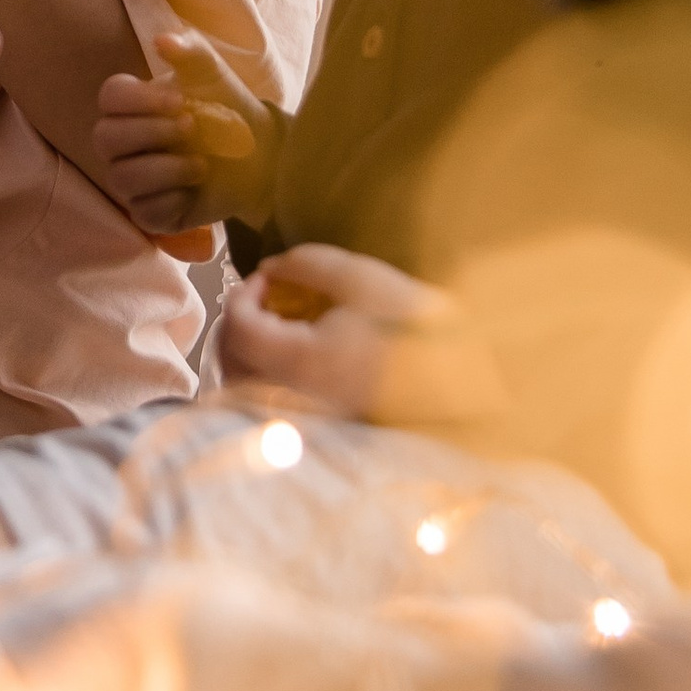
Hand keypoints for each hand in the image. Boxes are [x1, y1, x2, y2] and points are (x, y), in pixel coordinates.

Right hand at [96, 29, 279, 240]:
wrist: (260, 156)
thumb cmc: (227, 110)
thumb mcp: (214, 76)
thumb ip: (191, 53)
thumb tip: (162, 39)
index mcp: (131, 107)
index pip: (109, 98)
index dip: (138, 100)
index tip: (178, 101)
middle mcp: (123, 145)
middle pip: (106, 138)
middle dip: (151, 133)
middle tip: (191, 127)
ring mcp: (133, 181)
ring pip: (123, 178)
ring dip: (166, 168)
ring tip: (202, 164)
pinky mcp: (150, 213)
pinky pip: (144, 210)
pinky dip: (173, 199)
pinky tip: (195, 188)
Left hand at [219, 244, 506, 433]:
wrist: (460, 383)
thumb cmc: (414, 329)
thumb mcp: (363, 280)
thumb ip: (307, 265)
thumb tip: (270, 268)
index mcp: (300, 361)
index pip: (238, 327)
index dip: (243, 293)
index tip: (267, 277)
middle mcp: (292, 397)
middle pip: (229, 362)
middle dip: (236, 322)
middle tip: (263, 296)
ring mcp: (302, 417)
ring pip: (242, 386)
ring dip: (245, 349)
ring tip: (274, 321)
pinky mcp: (316, 425)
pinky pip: (266, 401)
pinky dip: (263, 373)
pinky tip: (291, 351)